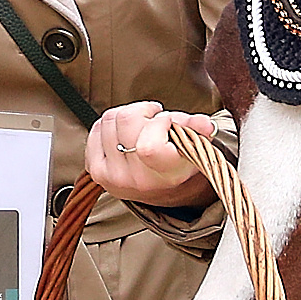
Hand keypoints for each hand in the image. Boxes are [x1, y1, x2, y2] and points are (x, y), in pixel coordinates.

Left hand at [85, 101, 216, 209]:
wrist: (159, 188)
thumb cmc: (178, 161)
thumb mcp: (194, 146)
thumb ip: (198, 131)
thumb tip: (205, 124)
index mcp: (165, 174)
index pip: (148, 147)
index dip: (158, 122)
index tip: (168, 121)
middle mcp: (136, 179)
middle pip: (126, 119)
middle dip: (143, 111)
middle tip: (154, 120)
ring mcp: (112, 176)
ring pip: (110, 119)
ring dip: (127, 115)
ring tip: (142, 127)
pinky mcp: (95, 170)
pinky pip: (96, 128)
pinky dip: (111, 124)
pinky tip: (125, 134)